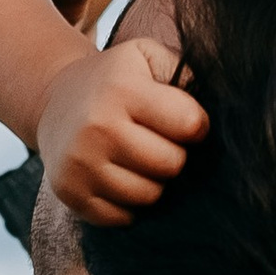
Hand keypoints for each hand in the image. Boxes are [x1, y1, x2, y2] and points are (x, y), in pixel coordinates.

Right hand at [37, 35, 208, 227]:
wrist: (53, 100)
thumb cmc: (115, 79)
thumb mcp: (146, 56)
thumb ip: (184, 73)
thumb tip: (222, 105)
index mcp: (121, 90)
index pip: (189, 124)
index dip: (196, 126)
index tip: (184, 122)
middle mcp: (97, 127)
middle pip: (171, 164)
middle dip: (174, 155)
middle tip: (159, 142)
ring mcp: (80, 164)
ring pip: (149, 196)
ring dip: (153, 182)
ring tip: (140, 160)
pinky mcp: (70, 194)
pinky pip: (122, 217)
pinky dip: (129, 203)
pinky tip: (120, 177)